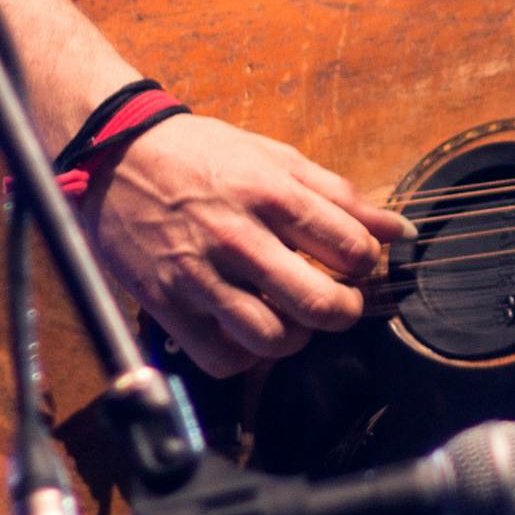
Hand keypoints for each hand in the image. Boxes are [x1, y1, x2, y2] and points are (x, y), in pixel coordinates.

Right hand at [81, 114, 410, 374]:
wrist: (113, 156)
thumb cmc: (200, 154)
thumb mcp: (274, 157)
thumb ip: (339, 195)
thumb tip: (400, 229)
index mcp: (271, 194)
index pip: (351, 249)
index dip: (365, 263)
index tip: (352, 261)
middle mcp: (237, 238)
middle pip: (320, 305)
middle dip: (344, 311)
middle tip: (337, 303)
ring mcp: (199, 275)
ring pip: (273, 340)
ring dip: (295, 337)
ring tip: (291, 316)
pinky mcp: (166, 304)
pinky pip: (221, 359)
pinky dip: (243, 357)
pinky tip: (246, 330)